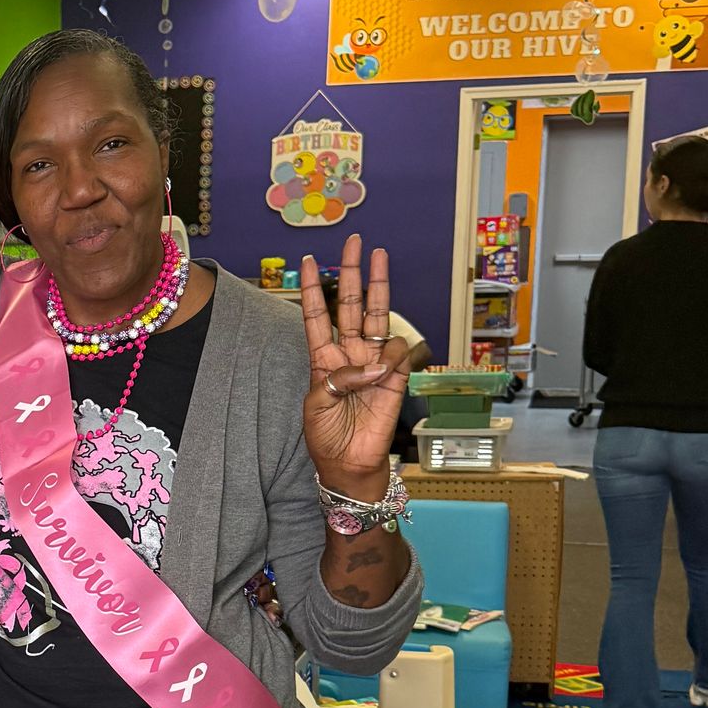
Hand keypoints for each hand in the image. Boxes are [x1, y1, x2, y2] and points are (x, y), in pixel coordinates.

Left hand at [299, 235, 410, 495]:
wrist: (349, 465)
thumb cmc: (326, 436)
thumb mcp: (316, 404)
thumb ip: (338, 378)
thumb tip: (373, 364)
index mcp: (323, 359)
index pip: (317, 316)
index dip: (314, 288)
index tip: (308, 259)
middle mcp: (350, 354)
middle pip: (351, 304)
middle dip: (353, 272)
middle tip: (356, 242)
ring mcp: (374, 362)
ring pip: (378, 314)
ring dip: (378, 285)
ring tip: (378, 258)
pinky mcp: (395, 377)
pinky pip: (398, 352)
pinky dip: (392, 355)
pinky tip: (385, 369)